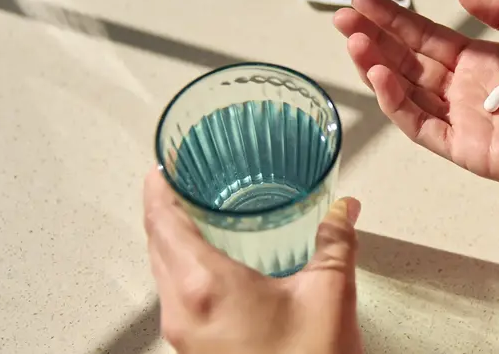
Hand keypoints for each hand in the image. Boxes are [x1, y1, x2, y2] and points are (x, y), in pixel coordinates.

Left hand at [142, 169, 363, 353]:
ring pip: (160, 272)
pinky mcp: (192, 351)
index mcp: (206, 286)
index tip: (161, 164)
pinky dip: (180, 268)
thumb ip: (335, 242)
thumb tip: (344, 210)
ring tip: (192, 216)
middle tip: (178, 182)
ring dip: (169, 239)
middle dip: (162, 208)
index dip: (158, 188)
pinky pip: (173, 296)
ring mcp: (183, 335)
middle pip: (155, 244)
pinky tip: (207, 265)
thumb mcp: (329, 295)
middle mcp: (183, 310)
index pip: (163, 221)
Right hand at [333, 0, 498, 201]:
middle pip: (407, 62)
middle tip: (344, 19)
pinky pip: (423, 126)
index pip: (425, 37)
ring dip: (378, 68)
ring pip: (407, 93)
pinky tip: (383, 78)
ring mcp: (462, 121)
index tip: (364, 0)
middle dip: (374, 40)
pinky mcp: (466, 149)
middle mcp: (464, 90)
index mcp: (480, 61)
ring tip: (355, 43)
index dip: (394, 19)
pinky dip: (398, 104)